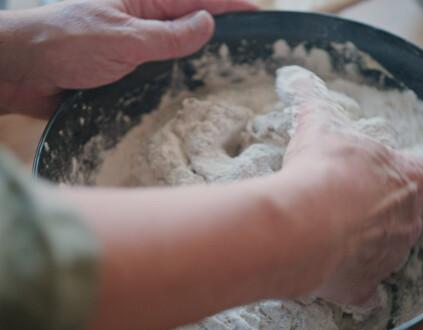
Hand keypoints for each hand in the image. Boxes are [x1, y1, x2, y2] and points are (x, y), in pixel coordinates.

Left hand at [0, 0, 256, 117]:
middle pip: (192, 22)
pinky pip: (162, 71)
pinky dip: (180, 78)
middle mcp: (143, 20)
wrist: (23, 72)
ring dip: (203, 57)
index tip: (259, 14)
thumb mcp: (124, 38)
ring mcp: (136, 45)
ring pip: (179, 49)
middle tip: (254, 49)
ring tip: (234, 69)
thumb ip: (168, 34)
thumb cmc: (65, 44)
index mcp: (143, 0)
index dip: (230, 5)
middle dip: (223, 31)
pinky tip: (197, 88)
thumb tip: (208, 22)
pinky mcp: (127, 69)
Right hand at [281, 100, 422, 304]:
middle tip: (353, 202)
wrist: (305, 224)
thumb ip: (312, 101)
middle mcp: (408, 218)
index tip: (396, 168)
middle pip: (408, 212)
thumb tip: (292, 75)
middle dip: (385, 207)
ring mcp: (390, 255)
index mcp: (406, 178)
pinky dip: (356, 284)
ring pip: (388, 249)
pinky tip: (338, 275)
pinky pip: (366, 289)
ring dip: (368, 242)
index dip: (411, 168)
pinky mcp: (365, 285)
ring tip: (335, 233)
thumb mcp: (318, 127)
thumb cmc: (321, 171)